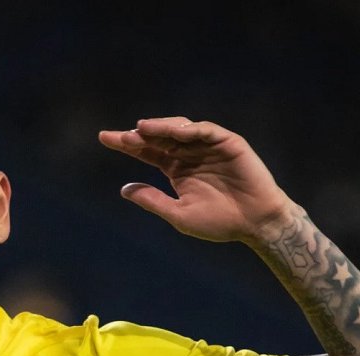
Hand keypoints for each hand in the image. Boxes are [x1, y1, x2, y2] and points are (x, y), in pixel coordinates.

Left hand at [98, 118, 291, 242]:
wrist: (256, 223)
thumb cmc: (220, 222)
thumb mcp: (179, 214)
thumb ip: (153, 200)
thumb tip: (124, 189)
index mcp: (176, 169)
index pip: (146, 151)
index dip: (126, 144)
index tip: (104, 138)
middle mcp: (189, 154)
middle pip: (158, 138)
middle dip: (139, 135)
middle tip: (120, 136)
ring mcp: (208, 146)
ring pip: (179, 130)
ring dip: (161, 128)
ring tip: (141, 129)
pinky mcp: (228, 142)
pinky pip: (206, 131)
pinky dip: (190, 130)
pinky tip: (174, 132)